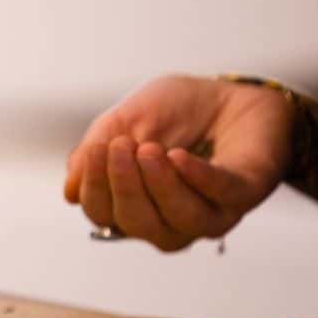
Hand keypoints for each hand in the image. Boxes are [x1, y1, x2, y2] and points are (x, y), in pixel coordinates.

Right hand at [63, 75, 295, 250]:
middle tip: (120, 147)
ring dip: (160, 186)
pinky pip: (222, 196)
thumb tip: (71, 191)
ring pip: (182, 221)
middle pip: (139, 224)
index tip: (97, 149)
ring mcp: (210, 210)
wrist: (230, 93)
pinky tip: (179, 157)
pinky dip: (198, 179)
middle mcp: (170, 218)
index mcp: (136, 204)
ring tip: (149, 149)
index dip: (96, 188)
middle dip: (125, 186)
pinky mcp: (246, 192)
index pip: (104, 214)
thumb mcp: (126, 120)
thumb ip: (96, 151)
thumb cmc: (177, 112)